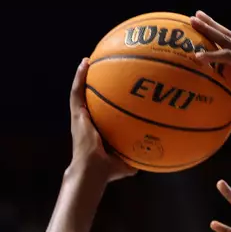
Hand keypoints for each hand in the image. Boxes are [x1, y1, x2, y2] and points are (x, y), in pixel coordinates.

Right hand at [69, 58, 136, 183]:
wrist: (93, 171)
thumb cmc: (108, 170)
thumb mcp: (127, 162)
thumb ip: (138, 157)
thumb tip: (153, 157)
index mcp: (96, 131)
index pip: (100, 113)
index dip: (103, 101)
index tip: (111, 90)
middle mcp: (86, 122)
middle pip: (89, 99)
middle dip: (92, 84)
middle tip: (99, 69)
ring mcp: (80, 117)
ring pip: (79, 92)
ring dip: (83, 76)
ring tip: (88, 61)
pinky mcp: (76, 114)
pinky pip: (77, 92)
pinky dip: (80, 77)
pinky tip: (85, 64)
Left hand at [189, 12, 230, 121]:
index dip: (219, 36)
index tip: (205, 28)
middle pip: (228, 37)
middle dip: (211, 25)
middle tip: (196, 16)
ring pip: (227, 40)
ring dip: (209, 30)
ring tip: (194, 20)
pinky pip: (229, 58)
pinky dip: (213, 55)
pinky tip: (198, 55)